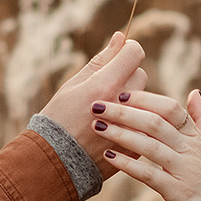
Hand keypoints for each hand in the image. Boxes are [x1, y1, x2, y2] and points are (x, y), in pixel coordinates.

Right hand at [43, 35, 147, 166]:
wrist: (55, 163)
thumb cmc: (59, 119)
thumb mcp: (74, 85)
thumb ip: (101, 60)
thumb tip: (121, 37)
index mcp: (104, 85)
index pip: (134, 53)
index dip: (127, 51)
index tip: (119, 56)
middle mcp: (122, 105)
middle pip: (140, 74)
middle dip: (126, 77)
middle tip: (105, 90)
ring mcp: (131, 126)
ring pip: (145, 99)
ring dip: (132, 100)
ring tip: (109, 110)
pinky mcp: (136, 144)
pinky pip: (143, 122)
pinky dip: (133, 121)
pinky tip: (113, 128)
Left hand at [92, 89, 200, 200]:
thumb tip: (194, 92)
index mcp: (195, 135)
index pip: (170, 109)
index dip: (145, 100)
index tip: (121, 94)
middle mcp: (189, 148)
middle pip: (155, 124)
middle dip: (124, 113)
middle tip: (98, 106)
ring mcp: (182, 169)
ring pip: (150, 147)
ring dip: (121, 135)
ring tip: (97, 126)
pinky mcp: (175, 190)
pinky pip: (149, 174)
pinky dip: (128, 164)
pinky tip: (108, 156)